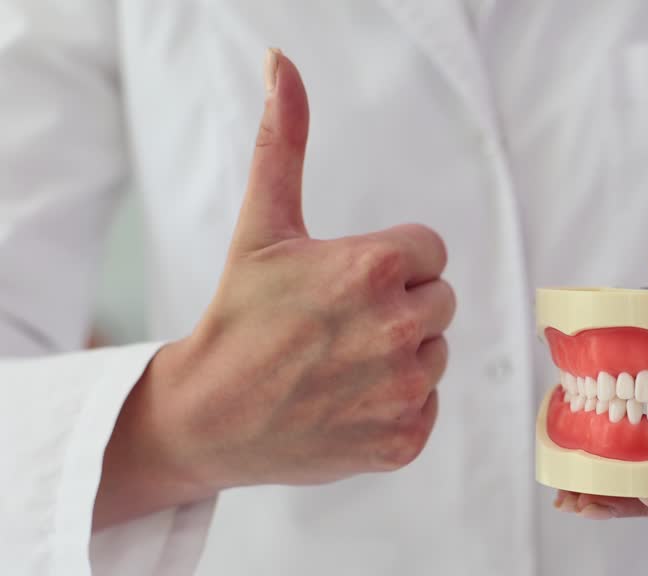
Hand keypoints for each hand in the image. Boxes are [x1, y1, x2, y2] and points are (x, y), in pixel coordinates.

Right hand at [98, 49, 454, 525]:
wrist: (207, 417)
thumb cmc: (237, 318)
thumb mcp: (263, 225)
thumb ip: (285, 143)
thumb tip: (282, 63)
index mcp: (374, 269)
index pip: (430, 251)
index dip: (388, 263)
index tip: (344, 284)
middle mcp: (397, 330)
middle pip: (439, 300)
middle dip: (398, 306)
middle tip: (338, 325)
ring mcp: (402, 390)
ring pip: (436, 354)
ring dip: (400, 356)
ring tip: (340, 364)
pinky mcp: (403, 440)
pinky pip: (429, 405)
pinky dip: (396, 406)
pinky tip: (347, 402)